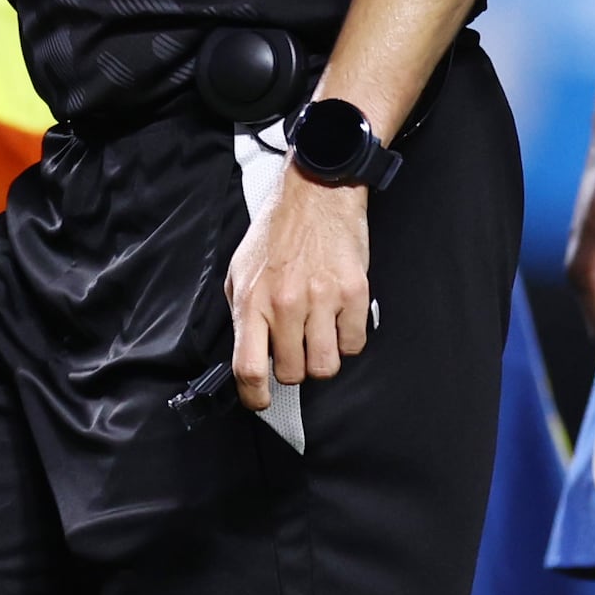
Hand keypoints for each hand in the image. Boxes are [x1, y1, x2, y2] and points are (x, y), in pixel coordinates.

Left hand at [228, 172, 373, 413]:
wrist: (316, 193)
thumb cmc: (277, 232)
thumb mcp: (241, 271)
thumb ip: (242, 315)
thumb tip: (248, 354)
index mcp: (253, 300)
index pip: (249, 368)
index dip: (254, 396)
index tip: (259, 401)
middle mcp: (286, 303)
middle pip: (292, 373)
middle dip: (292, 368)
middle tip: (294, 347)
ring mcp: (322, 299)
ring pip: (325, 366)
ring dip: (321, 358)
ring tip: (317, 336)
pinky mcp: (354, 293)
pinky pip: (354, 344)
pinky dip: (347, 340)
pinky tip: (338, 320)